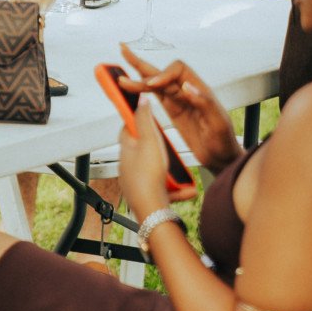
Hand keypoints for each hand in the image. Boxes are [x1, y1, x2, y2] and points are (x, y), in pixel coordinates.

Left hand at [118, 100, 171, 219]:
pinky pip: (162, 188)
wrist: (152, 211)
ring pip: (155, 171)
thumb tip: (140, 99)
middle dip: (159, 148)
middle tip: (169, 147)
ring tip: (181, 174)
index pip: (127, 128)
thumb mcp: (150, 141)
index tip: (148, 116)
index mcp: (126, 149)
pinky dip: (175, 188)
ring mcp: (136, 181)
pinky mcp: (146, 195)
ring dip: (170, 171)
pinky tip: (186, 190)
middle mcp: (128, 165)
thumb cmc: (148, 178)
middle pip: (143, 150)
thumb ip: (146, 119)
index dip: (138, 120)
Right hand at [120, 45, 237, 170]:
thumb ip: (204, 103)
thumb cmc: (224, 142)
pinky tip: (133, 88)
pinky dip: (143, 91)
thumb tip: (188, 86)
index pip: (178, 70)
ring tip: (121, 77)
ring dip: (138, 79)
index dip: (163, 73)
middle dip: (142, 64)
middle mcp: (188, 91)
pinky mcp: (173, 111)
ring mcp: (179, 101)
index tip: (153, 84)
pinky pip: (156, 97)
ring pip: (155, 84)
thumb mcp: (219, 124)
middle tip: (124, 52)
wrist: (222, 158)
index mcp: (200, 90)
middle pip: (162, 72)